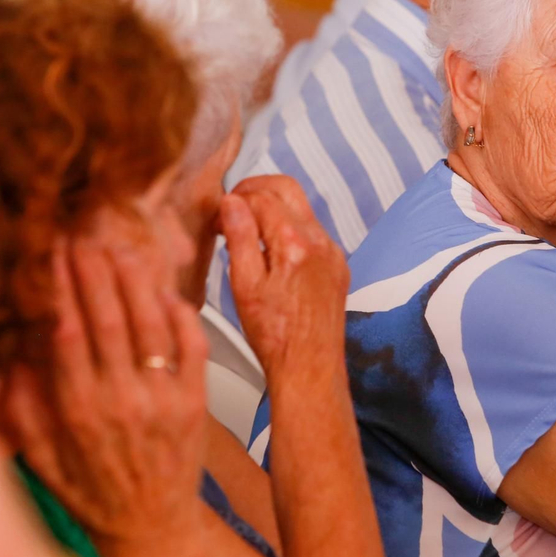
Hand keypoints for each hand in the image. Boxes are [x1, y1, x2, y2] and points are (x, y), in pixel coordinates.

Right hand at [0, 237, 208, 545]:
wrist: (152, 531)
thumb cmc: (95, 497)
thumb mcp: (42, 462)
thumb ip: (23, 411)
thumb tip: (12, 358)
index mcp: (78, 413)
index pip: (66, 334)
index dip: (59, 289)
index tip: (50, 257)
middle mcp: (122, 402)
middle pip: (108, 320)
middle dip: (93, 272)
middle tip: (82, 239)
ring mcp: (163, 400)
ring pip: (150, 325)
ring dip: (134, 281)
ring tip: (118, 251)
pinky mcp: (196, 402)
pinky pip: (191, 346)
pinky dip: (179, 314)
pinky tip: (164, 291)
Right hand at [221, 176, 348, 380]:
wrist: (310, 368)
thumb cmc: (275, 336)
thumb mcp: (244, 285)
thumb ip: (239, 237)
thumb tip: (230, 202)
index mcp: (295, 242)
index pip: (261, 196)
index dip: (233, 200)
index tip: (217, 218)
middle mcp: (321, 240)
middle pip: (288, 188)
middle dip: (256, 190)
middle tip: (232, 208)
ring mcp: (333, 252)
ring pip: (301, 209)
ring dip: (273, 209)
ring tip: (247, 233)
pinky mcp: (338, 266)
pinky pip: (313, 232)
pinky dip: (289, 229)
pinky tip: (270, 253)